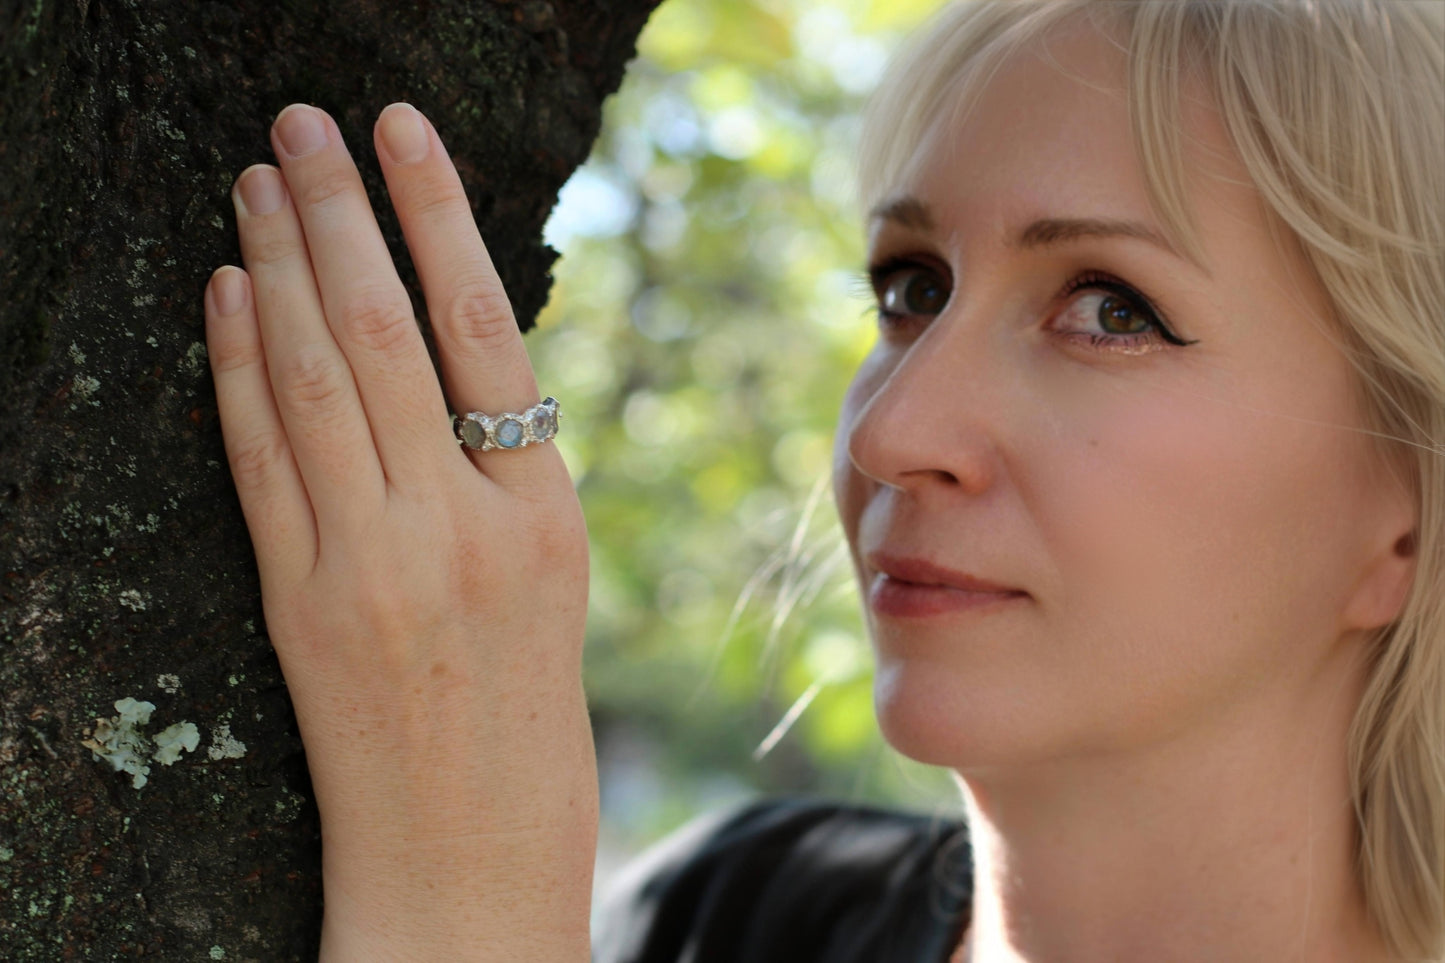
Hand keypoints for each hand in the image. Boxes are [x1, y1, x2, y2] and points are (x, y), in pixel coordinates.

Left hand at [203, 103, 595, 959]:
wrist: (470, 858)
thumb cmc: (527, 723)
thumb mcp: (552, 581)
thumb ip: (503, 472)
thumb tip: (450, 355)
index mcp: (544, 516)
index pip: (483, 329)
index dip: (434, 216)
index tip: (398, 134)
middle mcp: (458, 529)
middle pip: (382, 335)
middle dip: (338, 213)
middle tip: (303, 123)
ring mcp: (371, 567)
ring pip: (311, 383)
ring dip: (273, 268)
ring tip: (253, 179)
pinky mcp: (297, 607)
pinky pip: (260, 463)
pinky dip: (232, 369)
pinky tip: (220, 295)